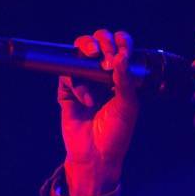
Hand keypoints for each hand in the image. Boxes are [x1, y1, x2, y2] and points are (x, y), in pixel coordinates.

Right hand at [58, 29, 138, 195]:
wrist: (97, 155)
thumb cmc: (117, 132)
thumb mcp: (128, 105)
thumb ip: (125, 80)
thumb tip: (119, 56)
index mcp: (121, 76)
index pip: (120, 49)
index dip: (120, 41)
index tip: (123, 44)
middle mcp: (102, 76)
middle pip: (97, 44)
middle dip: (101, 40)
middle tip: (104, 51)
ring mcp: (83, 82)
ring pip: (79, 53)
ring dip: (87, 50)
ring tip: (95, 57)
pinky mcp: (67, 92)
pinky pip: (68, 77)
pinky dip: (78, 86)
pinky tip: (88, 101)